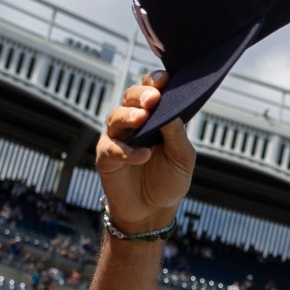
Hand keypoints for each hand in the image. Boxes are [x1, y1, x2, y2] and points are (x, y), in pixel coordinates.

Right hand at [96, 72, 195, 231]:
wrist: (154, 210)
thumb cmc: (170, 179)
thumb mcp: (183, 158)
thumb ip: (177, 135)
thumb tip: (172, 112)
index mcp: (155, 116)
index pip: (151, 90)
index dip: (155, 81)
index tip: (165, 79)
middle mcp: (134, 122)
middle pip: (131, 97)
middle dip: (141, 95)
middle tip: (153, 99)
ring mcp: (118, 138)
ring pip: (116, 116)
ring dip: (129, 116)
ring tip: (143, 119)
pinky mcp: (106, 157)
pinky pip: (113, 148)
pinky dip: (127, 151)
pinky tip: (143, 156)